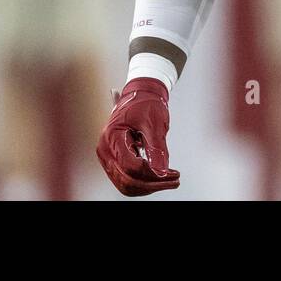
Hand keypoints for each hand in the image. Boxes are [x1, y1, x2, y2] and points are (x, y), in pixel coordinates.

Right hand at [96, 77, 180, 195]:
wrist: (141, 94)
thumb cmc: (146, 104)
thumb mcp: (154, 123)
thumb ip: (157, 148)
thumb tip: (162, 172)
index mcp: (111, 137)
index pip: (130, 166)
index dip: (152, 173)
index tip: (172, 173)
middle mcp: (105, 149)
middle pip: (127, 179)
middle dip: (153, 184)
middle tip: (176, 179)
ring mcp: (108, 157)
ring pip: (126, 185)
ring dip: (149, 187)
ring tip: (171, 179)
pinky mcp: (114, 161)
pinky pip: (127, 180)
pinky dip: (144, 183)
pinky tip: (160, 177)